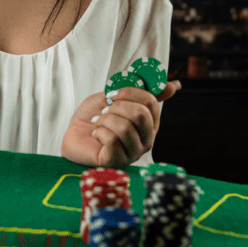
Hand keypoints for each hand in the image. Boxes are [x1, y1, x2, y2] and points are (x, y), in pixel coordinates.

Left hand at [61, 80, 181, 167]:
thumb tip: (174, 86)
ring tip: (99, 122)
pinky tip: (96, 135)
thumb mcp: (115, 98)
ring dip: (105, 120)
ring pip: (125, 128)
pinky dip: (99, 132)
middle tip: (105, 110)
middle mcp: (147, 139)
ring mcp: (134, 153)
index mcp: (149, 122)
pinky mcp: (119, 162)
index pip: (150, 102)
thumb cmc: (95, 117)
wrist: (73, 134)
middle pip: (141, 114)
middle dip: (117, 107)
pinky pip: (113, 141)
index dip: (129, 92)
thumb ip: (139, 92)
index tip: (111, 93)